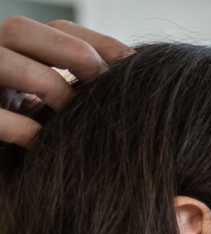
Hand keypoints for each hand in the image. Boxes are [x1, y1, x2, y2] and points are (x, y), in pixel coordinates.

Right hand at [0, 16, 130, 146]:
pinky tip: (42, 140)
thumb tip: (130, 84)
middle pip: (21, 30)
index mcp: (17, 51)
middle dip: (70, 50)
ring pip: (1, 60)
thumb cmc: (33, 134)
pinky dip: (18, 125)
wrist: (4, 164)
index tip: (134, 61)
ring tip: (72, 109)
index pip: (56, 29)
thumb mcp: (53, 105)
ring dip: (47, 82)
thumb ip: (78, 89)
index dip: (96, 40)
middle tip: (104, 80)